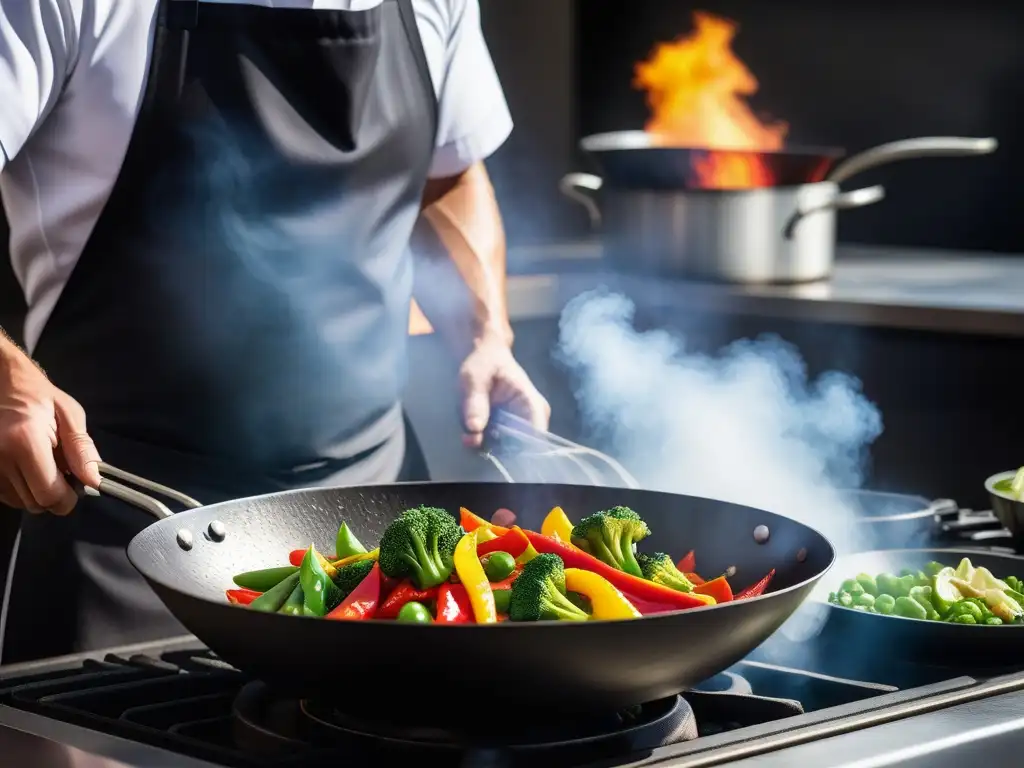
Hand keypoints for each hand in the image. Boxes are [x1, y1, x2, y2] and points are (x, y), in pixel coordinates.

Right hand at [0, 338, 100, 513]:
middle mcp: (0, 457)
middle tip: (58, 470)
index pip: (49, 494)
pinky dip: (18, 487)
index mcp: (25, 441)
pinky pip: (4, 494)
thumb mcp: (69, 415)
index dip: (67, 498)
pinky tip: (22, 465)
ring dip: (34, 491)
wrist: (1, 381)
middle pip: (34, 503)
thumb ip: (81, 450)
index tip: (76, 486)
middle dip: (53, 494)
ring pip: (18, 501)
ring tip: (38, 463)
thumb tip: (93, 481)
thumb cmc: (38, 396)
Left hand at [459, 339, 549, 447]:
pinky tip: (470, 434)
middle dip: (496, 452)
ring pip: (508, 450)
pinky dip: (484, 444)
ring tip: (468, 436)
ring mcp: (520, 427)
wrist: (483, 356)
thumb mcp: (475, 378)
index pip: (536, 439)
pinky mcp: (507, 431)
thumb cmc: (484, 363)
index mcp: (532, 405)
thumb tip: (474, 428)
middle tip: (472, 441)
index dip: (518, 454)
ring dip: (487, 448)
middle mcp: (532, 420)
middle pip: (522, 450)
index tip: (495, 454)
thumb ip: (475, 402)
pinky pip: (499, 446)